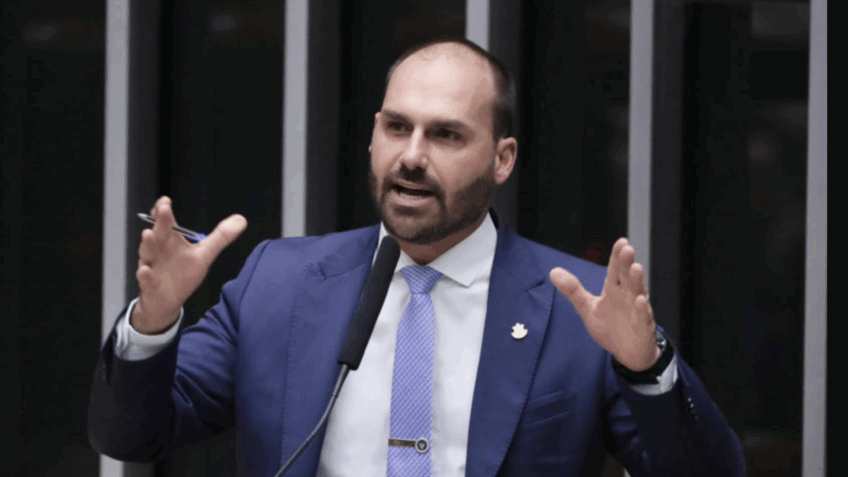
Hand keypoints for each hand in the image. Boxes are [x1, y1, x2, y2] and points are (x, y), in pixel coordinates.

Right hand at [132, 196, 247, 333]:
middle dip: (159, 221)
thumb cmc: (182, 275)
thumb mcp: (204, 254)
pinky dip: (144, 275)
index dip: (163, 210)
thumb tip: (240, 219)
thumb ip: (221, 237)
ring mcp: (152, 266)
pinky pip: (145, 279)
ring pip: (148, 253)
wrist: (167, 302)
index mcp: (170, 241)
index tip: (166, 201)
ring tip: (148, 234)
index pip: (165, 221)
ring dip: (148, 244)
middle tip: (162, 208)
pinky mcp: (149, 285)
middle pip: (158, 233)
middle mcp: (159, 250)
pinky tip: (144, 270)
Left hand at [549, 238, 658, 371]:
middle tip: (627, 249)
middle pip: (627, 277)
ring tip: (636, 268)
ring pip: (638, 293)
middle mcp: (627, 296)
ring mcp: (637, 311)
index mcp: (614, 290)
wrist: (627, 353)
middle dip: (626, 264)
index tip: (621, 242)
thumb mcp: (588, 307)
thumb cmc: (610, 327)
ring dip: (637, 281)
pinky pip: (644, 317)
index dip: (617, 256)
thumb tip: (553, 271)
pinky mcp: (643, 327)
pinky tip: (641, 300)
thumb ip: (573, 290)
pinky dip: (643, 309)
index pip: (615, 270)